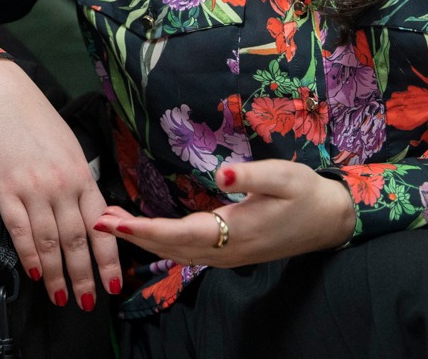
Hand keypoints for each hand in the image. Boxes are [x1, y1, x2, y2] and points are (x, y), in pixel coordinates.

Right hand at [0, 58, 120, 310]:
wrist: (2, 99)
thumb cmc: (38, 123)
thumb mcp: (70, 150)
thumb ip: (81, 184)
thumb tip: (94, 218)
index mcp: (82, 176)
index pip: (101, 226)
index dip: (107, 259)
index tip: (113, 285)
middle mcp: (61, 186)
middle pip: (76, 241)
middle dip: (84, 276)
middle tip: (87, 302)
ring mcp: (33, 189)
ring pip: (49, 242)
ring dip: (56, 274)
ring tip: (60, 296)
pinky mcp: (5, 190)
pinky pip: (19, 231)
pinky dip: (29, 256)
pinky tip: (34, 273)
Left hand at [95, 161, 355, 267]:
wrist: (330, 220)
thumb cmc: (306, 194)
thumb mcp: (283, 177)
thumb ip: (250, 175)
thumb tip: (220, 172)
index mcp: (234, 232)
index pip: (178, 234)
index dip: (144, 229)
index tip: (115, 223)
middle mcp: (225, 251)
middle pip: (169, 248)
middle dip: (132, 236)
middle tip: (97, 221)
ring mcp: (226, 256)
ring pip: (175, 253)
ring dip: (142, 239)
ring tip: (112, 224)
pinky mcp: (228, 252)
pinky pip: (185, 252)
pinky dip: (159, 241)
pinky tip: (146, 230)